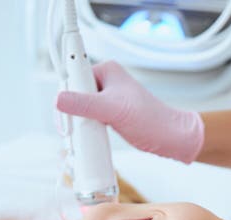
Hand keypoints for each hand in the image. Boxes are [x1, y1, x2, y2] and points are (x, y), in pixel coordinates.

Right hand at [56, 61, 204, 163]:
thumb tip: (59, 100)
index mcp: (106, 71)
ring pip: (78, 108)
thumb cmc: (151, 119)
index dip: (64, 94)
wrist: (170, 137)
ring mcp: (106, 99)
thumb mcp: (113, 110)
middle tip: (68, 129)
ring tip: (76, 135)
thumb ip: (84, 104)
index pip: (73, 76)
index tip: (62, 113)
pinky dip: (83, 129)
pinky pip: (86, 119)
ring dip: (75, 123)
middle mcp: (105, 82)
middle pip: (72, 94)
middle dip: (68, 113)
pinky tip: (85, 137)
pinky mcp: (108, 114)